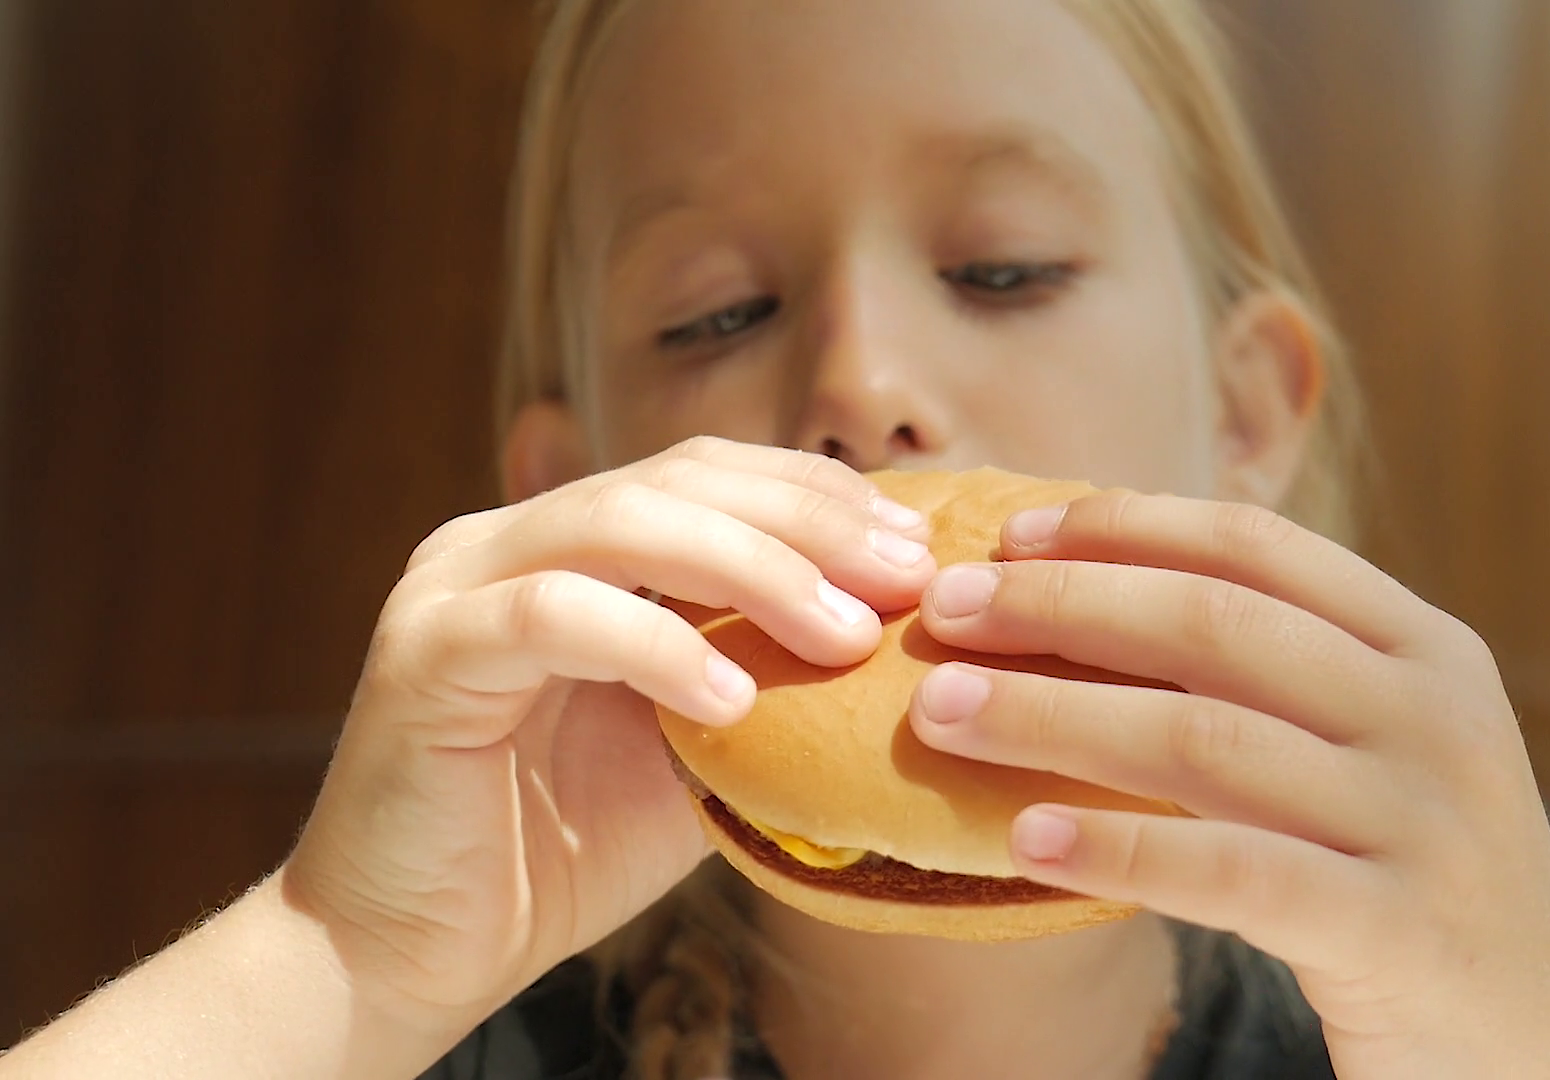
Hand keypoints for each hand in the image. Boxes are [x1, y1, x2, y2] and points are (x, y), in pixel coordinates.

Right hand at [285, 438, 935, 1032]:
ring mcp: (458, 585)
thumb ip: (759, 676)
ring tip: (843, 636)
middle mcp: (509, 540)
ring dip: (753, 571)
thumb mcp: (693, 746)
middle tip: (903, 578)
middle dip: (807, 522)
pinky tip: (733, 701)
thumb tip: (888, 638)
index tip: (916, 546)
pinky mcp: (424, 653)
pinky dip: (656, 647)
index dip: (818, 496)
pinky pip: (554, 616)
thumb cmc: (560, 850)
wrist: (420, 950)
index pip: (709, 474)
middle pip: (678, 478)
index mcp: (572, 545)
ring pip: (620, 524)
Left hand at [907, 492, 1549, 1078]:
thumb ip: (1278, 680)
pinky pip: (1227, 872)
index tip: (1013, 532)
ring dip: (1050, 716)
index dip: (1125, 527)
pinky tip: (1025, 839)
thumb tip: (1084, 606)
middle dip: (1060, 605)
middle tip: (946, 608)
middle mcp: (1430, 715)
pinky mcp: (1394, 930)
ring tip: (939, 709)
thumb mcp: (1380, 752)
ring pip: (1200, 739)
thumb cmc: (1421, 878)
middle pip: (1213, 626)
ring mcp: (1419, 821)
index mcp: (1425, 649)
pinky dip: (1116, 848)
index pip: (1256, 549)